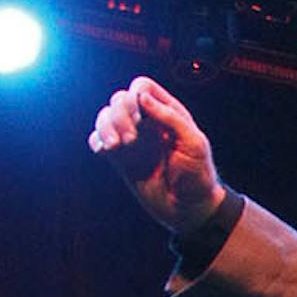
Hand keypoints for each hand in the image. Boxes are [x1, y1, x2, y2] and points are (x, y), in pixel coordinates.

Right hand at [87, 76, 227, 234]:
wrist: (190, 209)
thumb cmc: (199, 176)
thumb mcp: (194, 143)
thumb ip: (171, 117)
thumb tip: (142, 97)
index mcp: (168, 114)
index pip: (142, 87)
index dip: (135, 95)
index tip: (140, 114)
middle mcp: (148, 123)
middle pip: (119, 99)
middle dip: (119, 114)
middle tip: (130, 140)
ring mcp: (133, 140)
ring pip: (104, 116)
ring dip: (104, 126)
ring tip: (115, 147)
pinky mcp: (121, 158)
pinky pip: (98, 140)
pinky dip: (97, 141)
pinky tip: (106, 151)